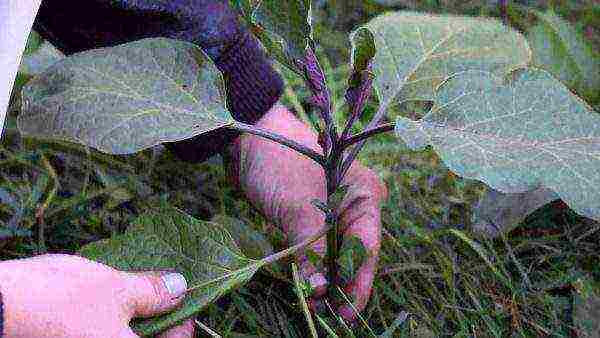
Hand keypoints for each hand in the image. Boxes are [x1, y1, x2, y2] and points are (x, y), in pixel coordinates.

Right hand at [0, 254, 193, 337]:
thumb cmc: (60, 303)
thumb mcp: (117, 289)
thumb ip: (153, 292)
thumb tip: (179, 287)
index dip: (184, 320)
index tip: (184, 295)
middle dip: (158, 316)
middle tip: (162, 287)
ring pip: (123, 336)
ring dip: (134, 316)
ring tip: (135, 288)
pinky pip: (101, 334)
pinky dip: (110, 319)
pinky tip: (108, 297)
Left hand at [227, 104, 387, 320]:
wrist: (247, 136)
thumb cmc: (278, 162)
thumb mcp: (297, 208)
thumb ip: (312, 251)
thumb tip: (321, 291)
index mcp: (364, 194)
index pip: (367, 248)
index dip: (358, 284)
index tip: (346, 313)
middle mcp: (354, 203)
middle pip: (354, 253)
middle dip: (342, 285)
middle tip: (329, 316)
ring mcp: (334, 209)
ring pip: (336, 253)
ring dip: (327, 279)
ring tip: (316, 306)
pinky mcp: (312, 214)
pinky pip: (318, 246)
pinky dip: (313, 266)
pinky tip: (308, 285)